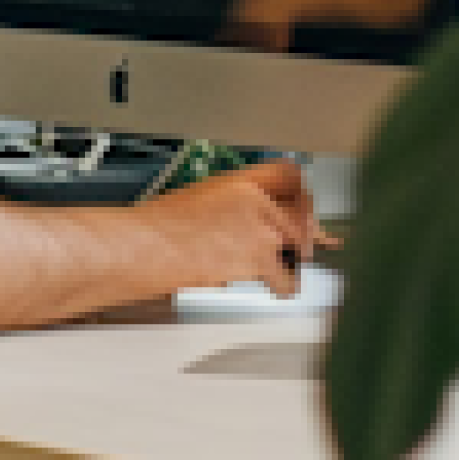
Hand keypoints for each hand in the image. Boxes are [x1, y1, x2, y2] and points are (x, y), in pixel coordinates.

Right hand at [132, 157, 318, 298]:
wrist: (153, 247)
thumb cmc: (164, 221)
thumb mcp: (204, 194)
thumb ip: (236, 199)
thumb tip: (249, 213)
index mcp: (245, 181)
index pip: (290, 174)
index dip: (299, 189)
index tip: (301, 199)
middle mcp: (262, 203)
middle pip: (304, 213)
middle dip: (305, 228)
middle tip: (301, 239)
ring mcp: (265, 234)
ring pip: (301, 247)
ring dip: (294, 256)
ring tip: (283, 264)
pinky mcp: (261, 264)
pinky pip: (288, 279)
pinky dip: (283, 284)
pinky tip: (275, 285)